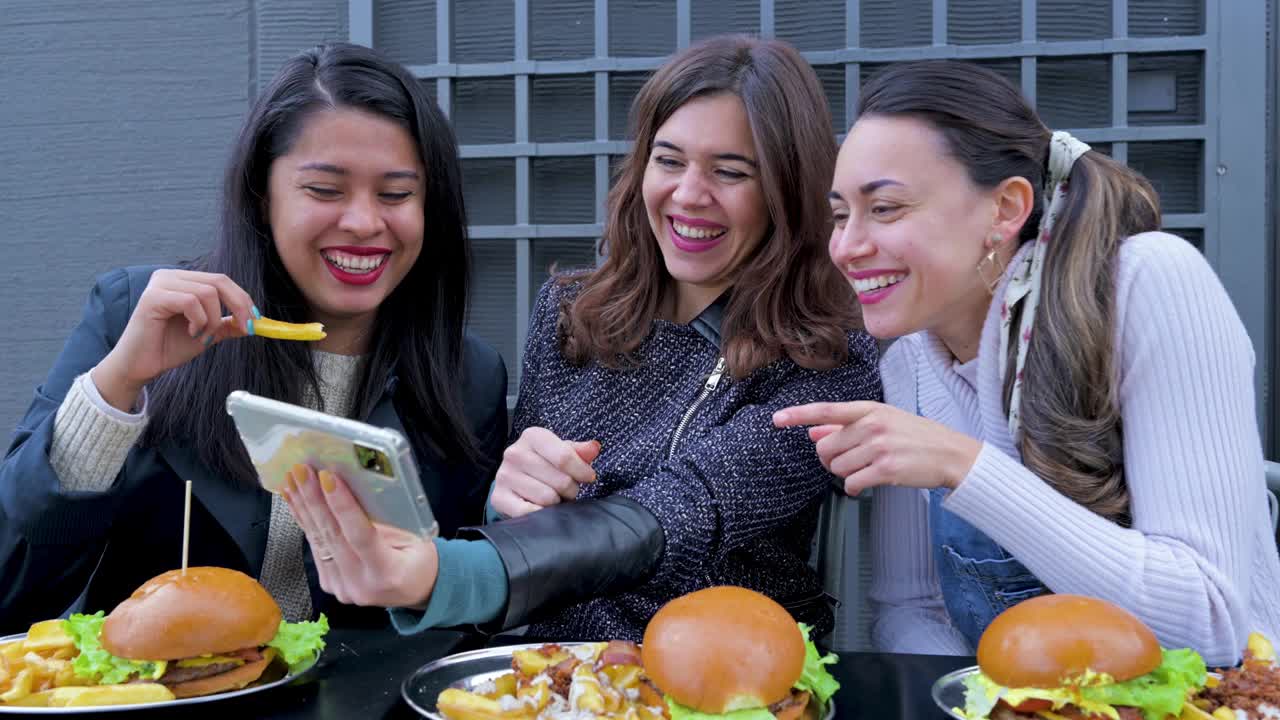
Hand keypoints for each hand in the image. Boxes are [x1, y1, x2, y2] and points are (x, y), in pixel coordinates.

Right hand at [91, 269, 256, 410]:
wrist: (142, 366)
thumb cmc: (168, 347)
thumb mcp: (208, 333)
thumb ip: (227, 324)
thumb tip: (254, 321)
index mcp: (183, 281)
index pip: (221, 280)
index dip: (242, 298)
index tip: (255, 319)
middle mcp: (170, 276)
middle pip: (219, 281)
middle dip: (239, 305)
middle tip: (245, 327)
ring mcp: (160, 284)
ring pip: (207, 292)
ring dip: (213, 320)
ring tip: (202, 336)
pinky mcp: (152, 297)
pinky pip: (190, 301)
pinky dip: (198, 320)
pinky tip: (190, 333)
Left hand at [283, 464, 438, 608]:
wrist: (416, 589)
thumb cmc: (419, 558)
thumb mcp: (415, 536)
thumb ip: (385, 518)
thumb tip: (354, 485)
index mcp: (388, 573)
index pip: (360, 536)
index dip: (342, 505)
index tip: (328, 478)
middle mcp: (361, 585)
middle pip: (332, 536)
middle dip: (314, 499)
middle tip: (302, 471)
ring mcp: (342, 587)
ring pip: (318, 541)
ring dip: (303, 507)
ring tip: (293, 480)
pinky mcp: (330, 584)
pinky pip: (316, 548)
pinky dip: (305, 521)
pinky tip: (297, 501)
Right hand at [490, 427, 599, 517]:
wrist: (515, 479)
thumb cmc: (544, 463)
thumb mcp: (562, 451)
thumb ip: (580, 450)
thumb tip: (594, 448)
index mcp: (532, 436)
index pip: (564, 457)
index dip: (582, 471)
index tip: (589, 477)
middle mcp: (514, 453)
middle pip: (560, 480)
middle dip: (570, 489)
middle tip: (567, 489)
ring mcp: (504, 476)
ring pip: (547, 498)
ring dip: (557, 502)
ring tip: (554, 496)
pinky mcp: (498, 498)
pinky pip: (530, 512)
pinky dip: (541, 514)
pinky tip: (541, 507)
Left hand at [772, 401, 982, 495]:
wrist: (952, 453)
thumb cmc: (915, 436)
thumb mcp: (882, 420)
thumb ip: (844, 425)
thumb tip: (812, 432)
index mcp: (870, 409)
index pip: (826, 410)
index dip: (799, 415)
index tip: (776, 419)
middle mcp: (873, 425)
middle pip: (826, 448)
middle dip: (832, 459)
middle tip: (852, 459)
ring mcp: (880, 447)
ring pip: (837, 468)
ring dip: (846, 474)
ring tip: (868, 468)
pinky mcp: (886, 470)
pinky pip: (852, 484)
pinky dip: (855, 488)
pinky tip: (869, 483)